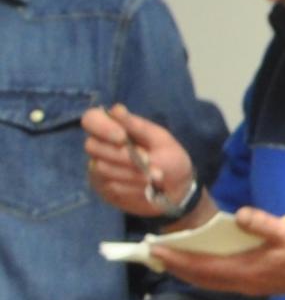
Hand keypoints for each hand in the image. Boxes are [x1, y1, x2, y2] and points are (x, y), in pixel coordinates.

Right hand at [80, 105, 198, 220]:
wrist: (177, 190)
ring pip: (102, 168)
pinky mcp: (103, 188)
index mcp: (114, 128)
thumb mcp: (160, 140)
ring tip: (156, 175)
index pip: (91, 119)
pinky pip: (110, 186)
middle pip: (92, 146)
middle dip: (122, 155)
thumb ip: (137, 127)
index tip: (122, 137)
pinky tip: (148, 187)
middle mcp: (100, 146)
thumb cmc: (169, 159)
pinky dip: (133, 186)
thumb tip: (116, 109)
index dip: (102, 127)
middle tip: (148, 160)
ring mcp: (98, 167)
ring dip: (132, 173)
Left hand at [159, 210, 284, 298]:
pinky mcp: (261, 284)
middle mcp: (245, 282)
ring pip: (212, 282)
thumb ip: (262, 223)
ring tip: (174, 260)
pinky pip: (224, 281)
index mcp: (248, 270)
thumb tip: (238, 215)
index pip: (203, 266)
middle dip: (177, 267)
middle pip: (202, 278)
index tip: (155, 250)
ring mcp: (253, 285)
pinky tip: (206, 264)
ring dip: (191, 271)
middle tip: (155, 256)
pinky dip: (207, 273)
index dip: (177, 258)